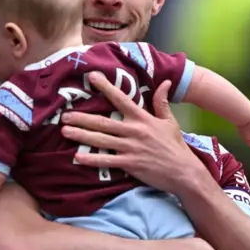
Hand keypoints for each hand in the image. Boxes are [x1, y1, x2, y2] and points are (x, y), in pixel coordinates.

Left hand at [61, 72, 209, 197]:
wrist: (184, 172)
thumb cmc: (175, 146)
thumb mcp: (170, 121)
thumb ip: (162, 102)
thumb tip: (164, 82)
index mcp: (142, 118)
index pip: (121, 99)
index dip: (106, 87)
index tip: (91, 77)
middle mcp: (134, 131)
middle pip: (103, 122)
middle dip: (82, 117)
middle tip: (64, 114)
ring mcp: (130, 148)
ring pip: (101, 140)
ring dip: (81, 135)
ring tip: (65, 131)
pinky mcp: (130, 164)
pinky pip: (107, 161)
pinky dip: (91, 160)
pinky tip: (77, 157)